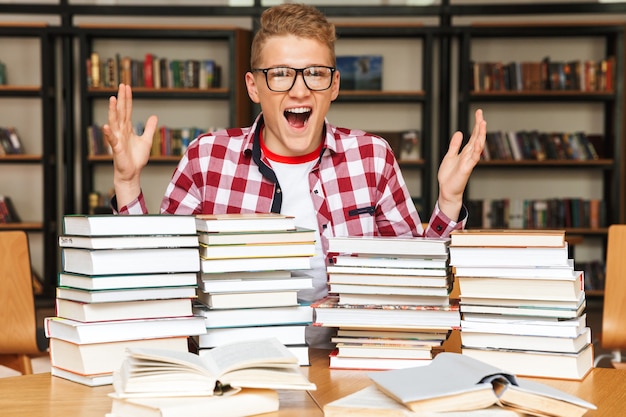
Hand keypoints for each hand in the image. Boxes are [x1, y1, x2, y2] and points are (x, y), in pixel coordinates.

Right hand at [102, 83, 157, 206]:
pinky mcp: (117, 149)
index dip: (127, 99)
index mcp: (127, 128)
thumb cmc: (136, 158)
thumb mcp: (147, 141)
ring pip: (114, 122)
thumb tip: (154, 116)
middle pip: (121, 112)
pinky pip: (112, 140)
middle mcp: (121, 131)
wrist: (132, 173)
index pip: (127, 110)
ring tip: (113, 99)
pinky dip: (108, 133)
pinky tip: (106, 125)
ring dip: (113, 111)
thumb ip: (149, 128)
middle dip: (122, 99)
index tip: (127, 86)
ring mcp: (118, 139)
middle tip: (122, 85)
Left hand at [437, 109, 486, 220]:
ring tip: (482, 123)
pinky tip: (478, 142)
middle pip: (477, 137)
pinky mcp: (466, 168)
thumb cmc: (449, 176)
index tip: (478, 113)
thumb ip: (455, 145)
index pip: (473, 135)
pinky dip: (477, 150)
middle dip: (479, 125)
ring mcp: (469, 161)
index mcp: (466, 152)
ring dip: (480, 135)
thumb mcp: (450, 156)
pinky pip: (474, 158)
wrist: (447, 190)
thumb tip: (460, 132)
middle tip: (480, 113)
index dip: (476, 124)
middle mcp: (469, 155)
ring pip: (478, 146)